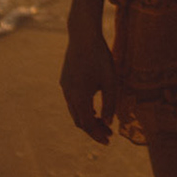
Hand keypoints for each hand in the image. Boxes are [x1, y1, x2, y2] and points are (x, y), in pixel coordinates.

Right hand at [60, 0, 117, 144]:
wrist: (83, 35)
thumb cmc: (100, 57)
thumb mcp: (111, 81)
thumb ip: (110, 103)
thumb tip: (108, 122)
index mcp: (79, 97)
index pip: (87, 124)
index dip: (97, 134)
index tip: (108, 141)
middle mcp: (69, 94)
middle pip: (79, 120)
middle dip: (93, 129)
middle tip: (108, 134)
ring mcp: (65, 87)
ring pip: (75, 111)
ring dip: (88, 119)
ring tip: (103, 123)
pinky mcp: (65, 80)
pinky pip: (73, 101)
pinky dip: (83, 109)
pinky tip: (94, 109)